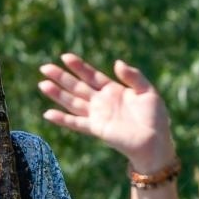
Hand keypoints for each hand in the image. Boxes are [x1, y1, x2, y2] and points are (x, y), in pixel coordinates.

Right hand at [39, 54, 175, 170]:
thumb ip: (133, 76)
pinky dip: (62, 120)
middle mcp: (101, 102)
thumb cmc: (155, 118)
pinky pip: (76, 123)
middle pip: (77, 87)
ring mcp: (97, 116)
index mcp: (113, 90)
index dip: (78, 66)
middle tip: (44, 67)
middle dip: (61, 77)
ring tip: (42, 84)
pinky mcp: (96, 129)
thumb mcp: (147, 91)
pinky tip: (48, 114)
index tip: (65, 57)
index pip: (91, 75)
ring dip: (57, 94)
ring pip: (72, 102)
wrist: (155, 142)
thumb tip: (117, 63)